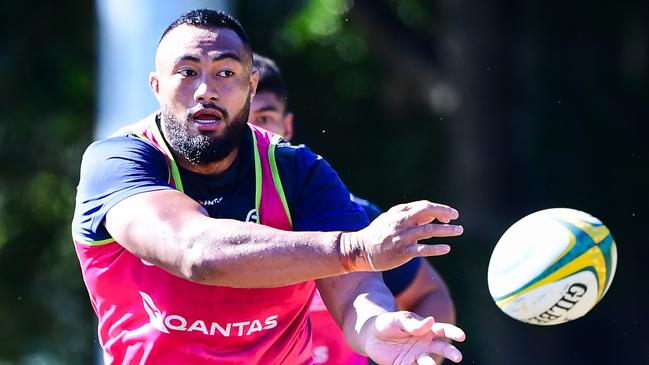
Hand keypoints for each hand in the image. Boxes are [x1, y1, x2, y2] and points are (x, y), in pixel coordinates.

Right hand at [340, 200, 462, 271]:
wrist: (360, 250)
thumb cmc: (377, 234)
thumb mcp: (390, 220)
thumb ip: (409, 216)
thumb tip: (430, 215)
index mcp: (399, 213)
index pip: (423, 206)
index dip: (438, 209)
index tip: (449, 214)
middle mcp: (401, 222)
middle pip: (426, 212)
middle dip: (443, 213)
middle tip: (456, 217)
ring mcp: (402, 237)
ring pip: (428, 230)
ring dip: (446, 230)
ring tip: (458, 230)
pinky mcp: (402, 252)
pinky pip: (423, 249)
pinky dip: (436, 248)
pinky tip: (446, 248)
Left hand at [362, 311, 464, 364]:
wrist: (369, 335)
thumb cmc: (387, 322)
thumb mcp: (398, 319)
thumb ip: (413, 323)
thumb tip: (431, 321)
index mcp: (426, 330)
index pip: (443, 331)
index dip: (453, 332)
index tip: (461, 336)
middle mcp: (425, 345)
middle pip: (442, 348)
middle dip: (450, 352)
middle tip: (458, 356)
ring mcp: (416, 357)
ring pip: (428, 363)